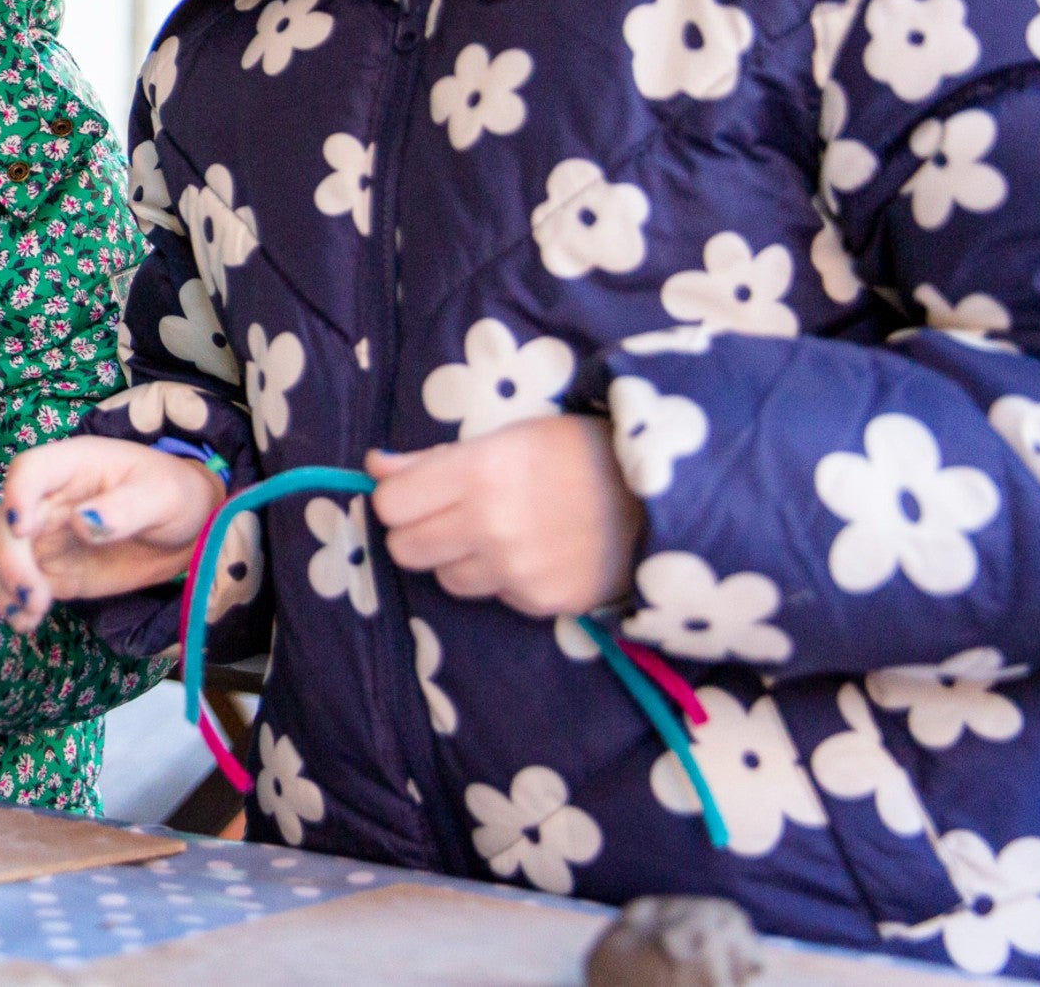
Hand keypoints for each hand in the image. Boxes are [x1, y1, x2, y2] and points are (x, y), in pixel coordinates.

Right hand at [0, 436, 226, 633]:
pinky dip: (14, 605)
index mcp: (72, 466)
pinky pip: (18, 585)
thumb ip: (126, 507)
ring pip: (0, 555)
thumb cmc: (176, 496)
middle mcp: (47, 499)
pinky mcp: (52, 571)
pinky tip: (27, 623)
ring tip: (31, 615)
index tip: (21, 530)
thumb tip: (83, 522)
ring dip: (5, 585)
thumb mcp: (164, 495)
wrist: (189, 530)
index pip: (28, 470)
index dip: (16, 496)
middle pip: (3, 520)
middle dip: (8, 558)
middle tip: (34, 594)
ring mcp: (45, 537)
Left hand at [369, 414, 642, 617]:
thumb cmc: (580, 453)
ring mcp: (516, 569)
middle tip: (450, 517)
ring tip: (504, 534)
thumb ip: (434, 460)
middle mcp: (490, 525)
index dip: (397, 499)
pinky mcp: (542, 602)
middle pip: (406, 549)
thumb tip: (374, 468)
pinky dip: (505, 579)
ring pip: (447, 578)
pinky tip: (538, 553)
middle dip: (418, 533)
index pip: (391, 504)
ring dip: (461, 559)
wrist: (665, 497)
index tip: (415, 494)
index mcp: (477, 473)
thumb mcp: (509, 437)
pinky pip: (496, 596)